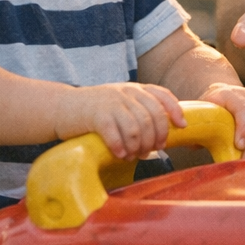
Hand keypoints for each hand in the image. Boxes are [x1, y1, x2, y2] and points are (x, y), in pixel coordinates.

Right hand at [53, 82, 184, 160]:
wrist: (63, 107)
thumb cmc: (95, 111)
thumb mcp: (121, 103)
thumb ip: (139, 112)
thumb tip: (160, 137)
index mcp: (135, 89)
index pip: (162, 96)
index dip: (175, 111)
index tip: (181, 126)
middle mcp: (126, 92)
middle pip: (152, 116)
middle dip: (155, 137)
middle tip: (150, 151)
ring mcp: (112, 102)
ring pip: (137, 128)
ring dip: (138, 146)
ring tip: (132, 155)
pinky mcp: (96, 115)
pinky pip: (115, 134)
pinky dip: (120, 147)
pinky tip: (119, 155)